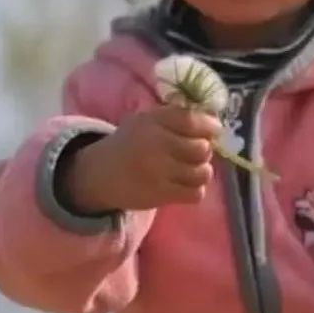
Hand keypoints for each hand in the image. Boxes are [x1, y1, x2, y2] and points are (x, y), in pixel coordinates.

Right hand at [58, 104, 221, 214]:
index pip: (192, 120)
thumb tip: (213, 122)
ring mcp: (159, 171)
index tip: (214, 129)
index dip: (210, 125)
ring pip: (202, 173)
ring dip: (202, 171)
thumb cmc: (129, 144)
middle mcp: (156, 144)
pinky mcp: (161, 195)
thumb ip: (174, 118)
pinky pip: (196, 194)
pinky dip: (196, 190)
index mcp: (152, 121)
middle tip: (196, 152)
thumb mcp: (144, 121)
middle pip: (202, 148)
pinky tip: (186, 185)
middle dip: (205, 150)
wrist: (99, 174)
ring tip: (192, 169)